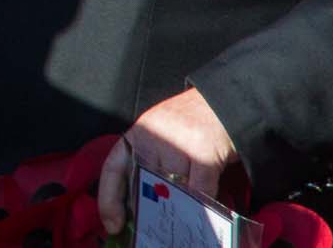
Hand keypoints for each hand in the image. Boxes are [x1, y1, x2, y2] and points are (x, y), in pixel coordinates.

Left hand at [97, 87, 239, 232]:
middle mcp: (152, 137)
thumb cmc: (190, 124)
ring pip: (173, 190)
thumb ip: (150, 164)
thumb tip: (142, 206)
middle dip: (150, 210)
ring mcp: (178, 142)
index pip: (113, 169)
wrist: (224, 101)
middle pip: (145, 185)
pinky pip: (200, 189)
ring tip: (184, 225)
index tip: (112, 224)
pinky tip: (207, 212)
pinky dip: (203, 204)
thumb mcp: (161, 137)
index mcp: (137, 135)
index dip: (109, 199)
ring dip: (180, 210)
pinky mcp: (203, 150)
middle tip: (155, 231)